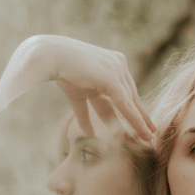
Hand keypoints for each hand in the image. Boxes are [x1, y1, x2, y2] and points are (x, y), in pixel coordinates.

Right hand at [1, 35, 154, 139]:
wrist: (45, 56)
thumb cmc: (54, 70)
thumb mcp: (76, 94)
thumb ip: (86, 111)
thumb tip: (91, 133)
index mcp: (107, 65)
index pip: (123, 93)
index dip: (131, 112)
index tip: (140, 127)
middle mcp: (114, 66)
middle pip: (129, 98)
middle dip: (137, 118)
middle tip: (149, 134)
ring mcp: (113, 70)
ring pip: (127, 103)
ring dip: (135, 123)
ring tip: (146, 138)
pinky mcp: (110, 77)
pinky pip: (124, 103)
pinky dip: (132, 119)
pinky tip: (138, 133)